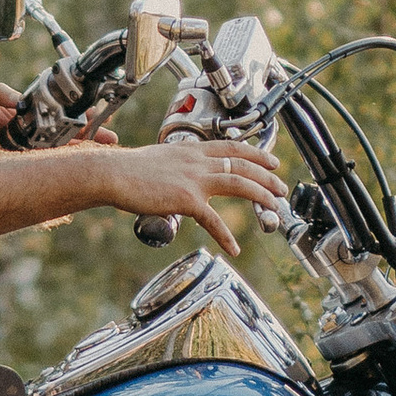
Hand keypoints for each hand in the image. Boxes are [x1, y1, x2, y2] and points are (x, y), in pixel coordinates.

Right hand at [93, 138, 288, 258]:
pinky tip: (234, 248)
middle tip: (282, 186)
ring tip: (275, 206)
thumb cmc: (128, 170)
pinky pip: (213, 220)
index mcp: (192, 149)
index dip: (256, 153)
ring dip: (261, 195)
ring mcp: (194, 179)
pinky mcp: (186, 199)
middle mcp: (197, 160)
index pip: (232, 147)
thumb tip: (182, 175)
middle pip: (242, 164)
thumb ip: (177, 166)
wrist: (113, 174)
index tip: (271, 160)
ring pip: (239, 183)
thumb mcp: (160, 159)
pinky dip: (226, 235)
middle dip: (267, 175)